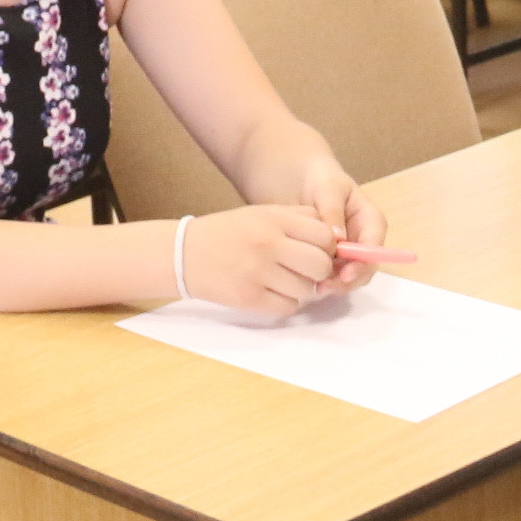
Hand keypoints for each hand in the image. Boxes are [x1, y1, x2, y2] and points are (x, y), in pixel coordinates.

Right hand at [179, 204, 345, 315]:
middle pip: (321, 265)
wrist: (183, 253)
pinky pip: (288, 307)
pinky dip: (286, 302)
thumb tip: (337, 238)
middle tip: (307, 269)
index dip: (329, 247)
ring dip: (302, 288)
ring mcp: (257, 273)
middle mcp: (267, 244)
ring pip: (307, 290)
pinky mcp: (248, 298)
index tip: (320, 251)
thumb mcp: (262, 213)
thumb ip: (300, 219)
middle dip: (320, 271)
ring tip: (285, 279)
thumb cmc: (229, 232)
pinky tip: (272, 291)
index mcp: (273, 219)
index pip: (325, 236)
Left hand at [295, 153, 386, 295]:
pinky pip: (331, 275)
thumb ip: (332, 212)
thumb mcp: (327, 189)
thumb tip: (339, 239)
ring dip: (334, 284)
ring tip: (313, 286)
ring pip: (348, 276)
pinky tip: (305, 280)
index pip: (374, 247)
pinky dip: (322, 280)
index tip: (345, 274)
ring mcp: (348, 251)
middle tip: (324, 287)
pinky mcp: (331, 258)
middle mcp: (363, 240)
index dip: (363, 264)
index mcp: (370, 221)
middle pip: (364, 268)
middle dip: (347, 281)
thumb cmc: (320, 178)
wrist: (301, 179)